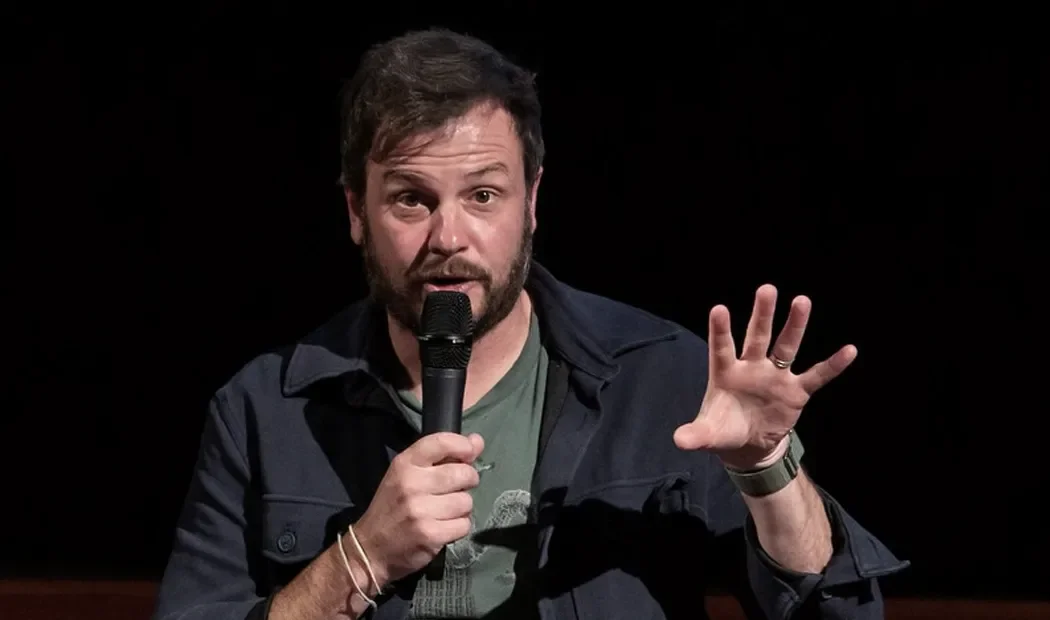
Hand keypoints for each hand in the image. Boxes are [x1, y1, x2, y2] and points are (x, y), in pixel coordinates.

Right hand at [353, 432, 483, 586]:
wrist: (370, 549)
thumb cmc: (392, 508)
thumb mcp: (408, 476)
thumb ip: (443, 457)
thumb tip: (477, 441)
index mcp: (405, 464)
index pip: (442, 442)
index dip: (463, 445)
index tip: (470, 452)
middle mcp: (411, 484)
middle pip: (463, 474)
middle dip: (468, 481)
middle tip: (456, 489)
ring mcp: (420, 510)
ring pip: (466, 501)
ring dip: (462, 508)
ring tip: (445, 512)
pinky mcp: (430, 534)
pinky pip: (464, 525)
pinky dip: (459, 527)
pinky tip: (444, 528)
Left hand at [673, 284, 855, 469]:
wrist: (748, 444)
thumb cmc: (724, 430)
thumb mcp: (707, 434)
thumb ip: (695, 435)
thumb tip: (679, 441)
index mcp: (726, 373)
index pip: (722, 347)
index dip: (720, 330)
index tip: (718, 308)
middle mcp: (751, 367)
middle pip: (757, 336)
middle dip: (762, 314)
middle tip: (767, 289)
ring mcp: (775, 376)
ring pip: (786, 346)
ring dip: (795, 325)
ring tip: (802, 301)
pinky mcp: (796, 391)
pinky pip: (816, 376)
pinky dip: (832, 365)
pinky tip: (849, 350)